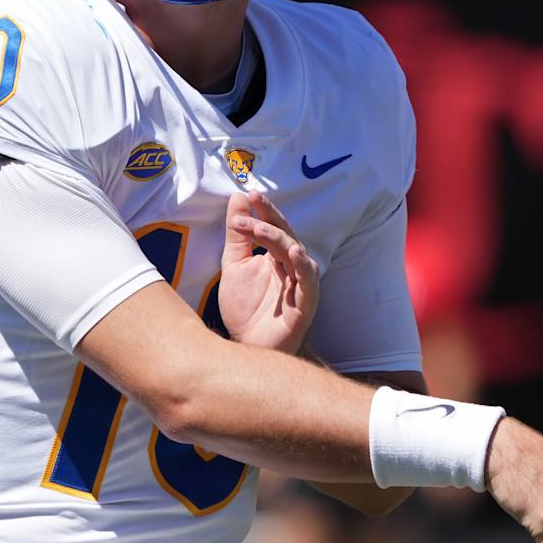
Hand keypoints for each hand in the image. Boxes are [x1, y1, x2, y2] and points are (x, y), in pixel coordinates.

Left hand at [217, 191, 318, 354]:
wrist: (246, 348)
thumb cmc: (244, 310)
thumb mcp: (234, 266)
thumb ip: (237, 235)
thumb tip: (238, 197)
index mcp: (276, 256)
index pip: (273, 226)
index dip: (263, 210)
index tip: (248, 194)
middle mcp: (292, 266)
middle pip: (286, 235)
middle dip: (270, 218)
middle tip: (254, 201)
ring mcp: (301, 283)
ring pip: (296, 253)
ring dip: (279, 239)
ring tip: (260, 228)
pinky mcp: (306, 303)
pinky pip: (307, 281)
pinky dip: (301, 266)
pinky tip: (293, 252)